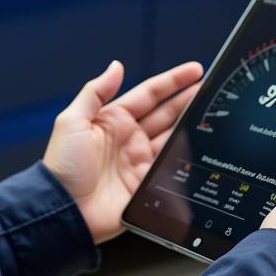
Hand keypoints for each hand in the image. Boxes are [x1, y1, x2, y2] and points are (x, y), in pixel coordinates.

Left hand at [43, 60, 202, 243]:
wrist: (63, 210)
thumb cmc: (61, 165)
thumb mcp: (72, 121)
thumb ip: (95, 92)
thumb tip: (116, 66)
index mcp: (113, 118)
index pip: (149, 94)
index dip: (173, 81)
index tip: (195, 70)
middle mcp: (129, 138)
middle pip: (167, 114)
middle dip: (190, 101)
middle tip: (213, 90)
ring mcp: (139, 161)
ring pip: (173, 138)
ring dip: (192, 127)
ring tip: (215, 115)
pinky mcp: (146, 184)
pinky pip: (172, 169)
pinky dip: (186, 159)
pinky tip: (201, 150)